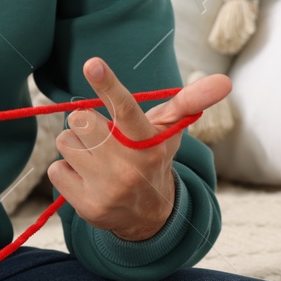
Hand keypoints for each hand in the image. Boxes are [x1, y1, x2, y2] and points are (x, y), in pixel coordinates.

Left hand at [47, 57, 231, 241]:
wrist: (149, 215)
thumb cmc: (153, 157)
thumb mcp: (171, 130)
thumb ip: (190, 101)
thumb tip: (225, 81)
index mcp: (147, 142)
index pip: (126, 108)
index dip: (109, 84)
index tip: (92, 64)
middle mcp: (128, 166)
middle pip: (80, 119)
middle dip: (87, 124)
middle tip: (103, 137)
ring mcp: (107, 188)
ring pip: (65, 143)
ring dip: (76, 147)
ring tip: (98, 159)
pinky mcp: (87, 206)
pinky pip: (55, 169)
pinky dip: (67, 171)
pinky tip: (88, 179)